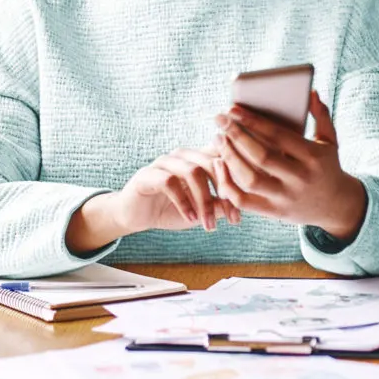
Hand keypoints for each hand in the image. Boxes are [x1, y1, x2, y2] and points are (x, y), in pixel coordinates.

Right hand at [113, 147, 241, 233]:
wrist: (134, 216)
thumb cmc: (171, 210)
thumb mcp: (201, 210)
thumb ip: (220, 204)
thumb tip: (242, 205)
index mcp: (198, 158)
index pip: (223, 157)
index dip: (236, 180)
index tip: (243, 208)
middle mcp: (183, 155)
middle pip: (212, 162)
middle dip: (224, 192)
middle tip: (232, 218)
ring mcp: (164, 161)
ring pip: (193, 172)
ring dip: (204, 201)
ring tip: (208, 224)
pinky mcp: (147, 173)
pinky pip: (170, 182)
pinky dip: (184, 202)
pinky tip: (190, 219)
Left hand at [212, 91, 367, 240]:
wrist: (337, 207)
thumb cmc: (328, 166)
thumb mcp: (330, 140)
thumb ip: (320, 115)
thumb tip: (310, 92)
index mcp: (313, 157)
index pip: (278, 136)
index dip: (253, 122)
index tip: (233, 108)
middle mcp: (299, 178)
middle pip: (261, 157)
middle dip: (236, 136)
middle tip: (219, 119)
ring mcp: (286, 198)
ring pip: (249, 179)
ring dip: (229, 158)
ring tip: (218, 138)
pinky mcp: (274, 212)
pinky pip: (243, 201)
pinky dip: (227, 184)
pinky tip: (219, 165)